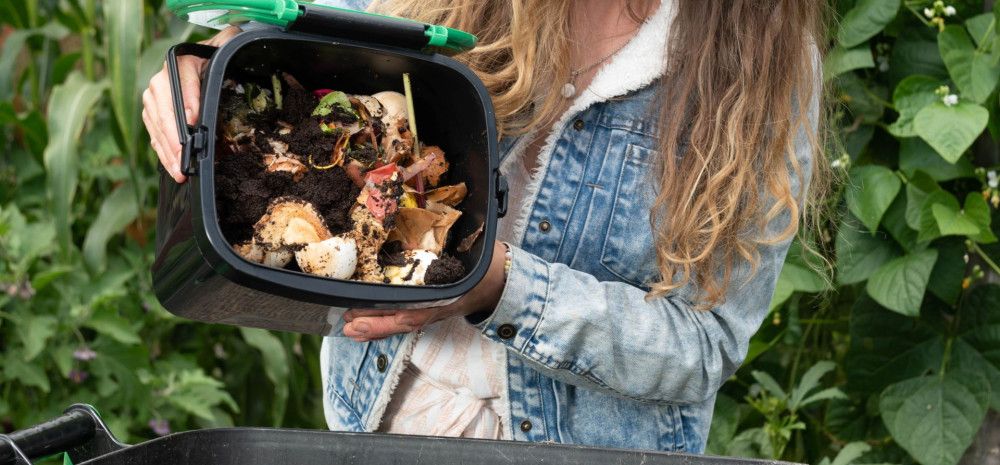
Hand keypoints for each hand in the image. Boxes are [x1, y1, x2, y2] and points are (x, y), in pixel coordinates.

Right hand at [142, 26, 240, 182]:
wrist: (205, 63)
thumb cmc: (218, 59)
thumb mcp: (224, 48)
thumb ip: (228, 43)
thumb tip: (235, 37)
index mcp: (180, 61)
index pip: (181, 80)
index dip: (187, 101)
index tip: (193, 120)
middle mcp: (162, 79)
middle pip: (165, 108)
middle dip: (175, 135)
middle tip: (185, 154)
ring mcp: (155, 98)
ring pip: (157, 125)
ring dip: (168, 150)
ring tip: (179, 169)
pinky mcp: (153, 115)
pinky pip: (154, 134)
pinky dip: (163, 153)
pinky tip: (173, 168)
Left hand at [342, 242, 507, 340]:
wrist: (497, 281)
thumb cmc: (482, 264)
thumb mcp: (470, 252)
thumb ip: (452, 244)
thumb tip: (433, 223)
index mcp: (447, 293)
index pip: (418, 309)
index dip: (392, 315)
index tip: (369, 314)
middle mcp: (438, 306)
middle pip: (404, 320)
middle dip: (377, 324)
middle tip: (350, 323)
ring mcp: (433, 311)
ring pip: (402, 323)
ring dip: (376, 327)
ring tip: (351, 328)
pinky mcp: (428, 310)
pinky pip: (404, 321)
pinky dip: (385, 326)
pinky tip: (367, 329)